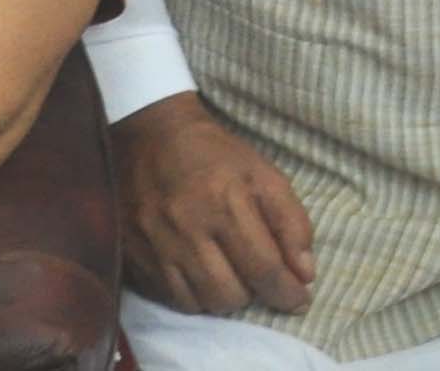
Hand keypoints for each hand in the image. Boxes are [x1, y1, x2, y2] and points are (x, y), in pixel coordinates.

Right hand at [116, 92, 317, 315]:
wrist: (152, 136)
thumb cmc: (217, 155)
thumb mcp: (265, 175)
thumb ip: (291, 223)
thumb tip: (305, 274)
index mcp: (227, 202)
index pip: (263, 267)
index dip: (285, 292)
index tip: (299, 300)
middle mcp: (189, 227)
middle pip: (230, 294)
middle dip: (253, 294)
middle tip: (258, 277)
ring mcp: (157, 244)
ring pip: (200, 303)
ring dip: (223, 298)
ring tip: (231, 276)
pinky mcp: (134, 254)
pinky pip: (171, 298)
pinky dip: (193, 296)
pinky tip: (202, 277)